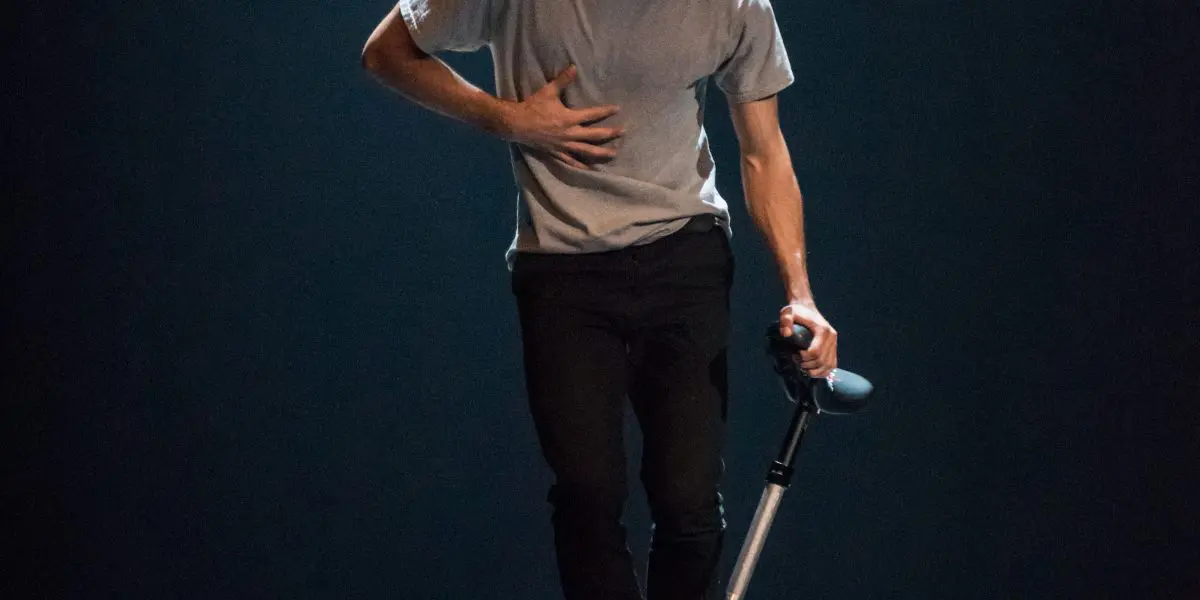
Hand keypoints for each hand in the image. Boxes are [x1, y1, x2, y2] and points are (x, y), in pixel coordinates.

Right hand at [499, 65, 622, 168]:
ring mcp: (563, 145)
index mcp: (569, 118)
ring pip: (586, 151)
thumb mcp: (548, 91)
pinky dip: (581, 165)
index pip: (592, 115)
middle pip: (594, 135)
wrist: (516, 124)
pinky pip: (572, 161)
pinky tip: (590, 169)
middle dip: (610, 133)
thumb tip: (574, 67)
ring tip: (613, 154)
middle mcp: (569, 134)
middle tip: (623, 132)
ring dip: (601, 153)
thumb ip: (562, 80)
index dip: (606, 111)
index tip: (617, 109)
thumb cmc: (532, 107)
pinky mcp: (556, 153)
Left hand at [779, 302, 837, 378]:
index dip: (804, 358)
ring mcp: (834, 343)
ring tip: (804, 367)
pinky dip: (823, 372)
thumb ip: (785, 320)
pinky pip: (832, 365)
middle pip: (822, 360)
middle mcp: (831, 337)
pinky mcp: (833, 348)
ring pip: (829, 366)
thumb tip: (786, 334)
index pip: (816, 351)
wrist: (806, 308)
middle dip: (808, 365)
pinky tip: (813, 371)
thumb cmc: (797, 312)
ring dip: (815, 371)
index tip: (795, 355)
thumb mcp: (788, 312)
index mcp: (823, 330)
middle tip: (797, 362)